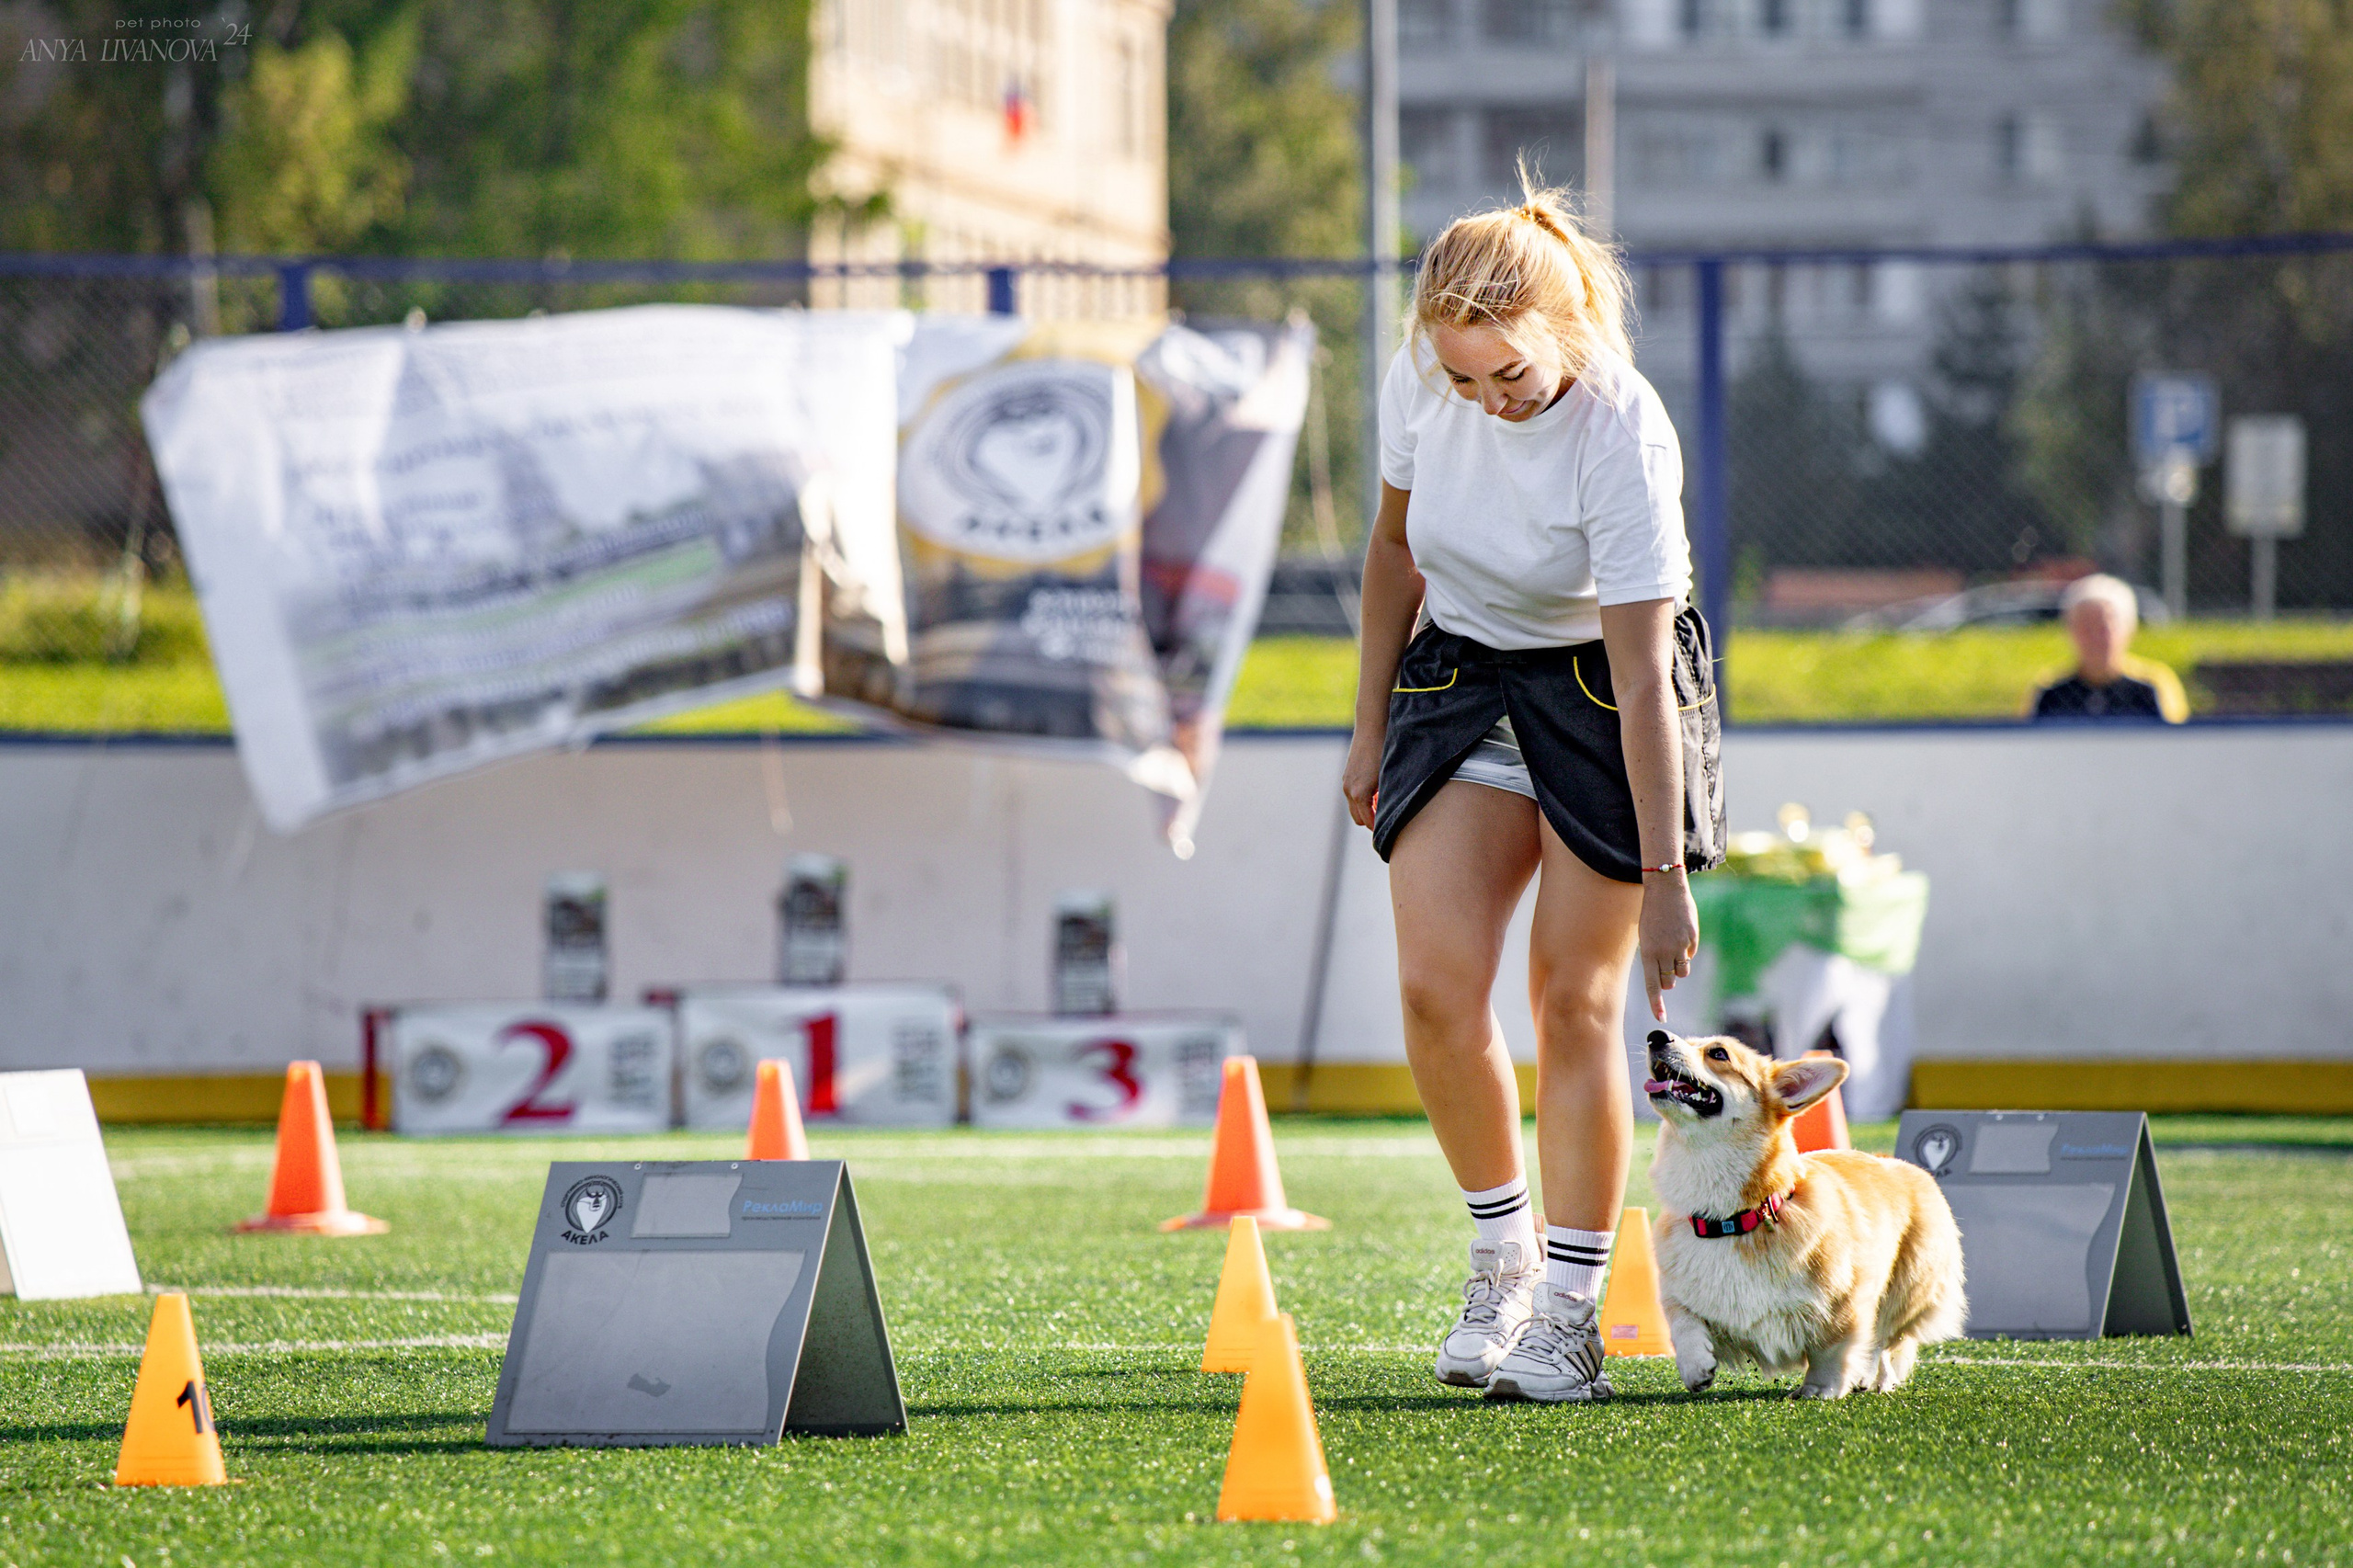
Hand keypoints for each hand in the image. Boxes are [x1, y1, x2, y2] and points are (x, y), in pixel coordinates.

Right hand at [1341, 727, 1382, 828]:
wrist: (1372, 727)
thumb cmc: (1385, 750)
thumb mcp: (1390, 777)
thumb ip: (1388, 797)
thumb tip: (1395, 813)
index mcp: (1360, 794)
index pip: (1368, 821)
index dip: (1379, 829)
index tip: (1391, 830)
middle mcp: (1349, 790)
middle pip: (1358, 818)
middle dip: (1372, 822)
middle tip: (1389, 820)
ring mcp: (1346, 782)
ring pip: (1354, 807)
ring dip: (1366, 810)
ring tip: (1383, 805)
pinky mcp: (1347, 776)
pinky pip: (1352, 796)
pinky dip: (1362, 800)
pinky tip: (1377, 791)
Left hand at [1638, 872, 1699, 1020]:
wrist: (1665, 889)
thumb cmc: (1651, 914)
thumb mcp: (1646, 937)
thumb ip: (1654, 958)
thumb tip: (1668, 979)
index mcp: (1648, 952)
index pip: (1653, 985)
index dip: (1656, 1003)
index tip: (1661, 1018)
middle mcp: (1664, 951)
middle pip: (1669, 980)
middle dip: (1667, 979)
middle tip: (1664, 965)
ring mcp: (1679, 945)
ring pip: (1682, 971)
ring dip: (1678, 967)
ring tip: (1671, 948)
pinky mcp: (1692, 938)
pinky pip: (1690, 954)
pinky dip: (1686, 950)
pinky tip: (1680, 934)